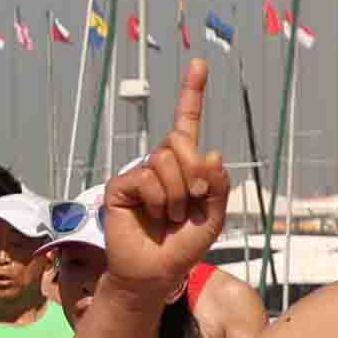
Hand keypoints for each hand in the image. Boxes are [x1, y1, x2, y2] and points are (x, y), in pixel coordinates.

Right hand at [98, 58, 230, 293]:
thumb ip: (217, 186)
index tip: (199, 63)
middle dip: (194, 170)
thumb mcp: (213, 218)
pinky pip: (145, 178)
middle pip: (179, 141)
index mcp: (183, 166)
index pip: (187, 124)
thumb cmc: (183, 247)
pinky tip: (156, 217)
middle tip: (194, 198)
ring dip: (177, 194)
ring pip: (164, 161)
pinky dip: (159, 200)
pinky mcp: (120, 186)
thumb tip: (212, 153)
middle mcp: (159, 164)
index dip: (192, 94)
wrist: (156, 274)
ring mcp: (139, 174)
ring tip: (172, 217)